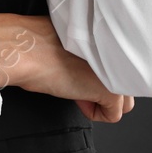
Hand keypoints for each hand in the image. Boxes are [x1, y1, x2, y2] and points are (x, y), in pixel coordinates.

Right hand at [0, 14, 134, 122]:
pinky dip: (95, 114)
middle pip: (125, 82)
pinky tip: (78, 100)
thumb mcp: (68, 42)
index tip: (79, 70)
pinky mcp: (111, 92)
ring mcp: (117, 72)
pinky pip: (113, 115)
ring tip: (78, 91)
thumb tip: (86, 62)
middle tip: (78, 83)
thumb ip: (87, 49)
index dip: (96, 73)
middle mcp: (116, 52)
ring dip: (102, 101)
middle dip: (103, 89)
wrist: (26, 51)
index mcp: (106, 36)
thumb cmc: (36, 44)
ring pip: (124, 101)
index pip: (117, 64)